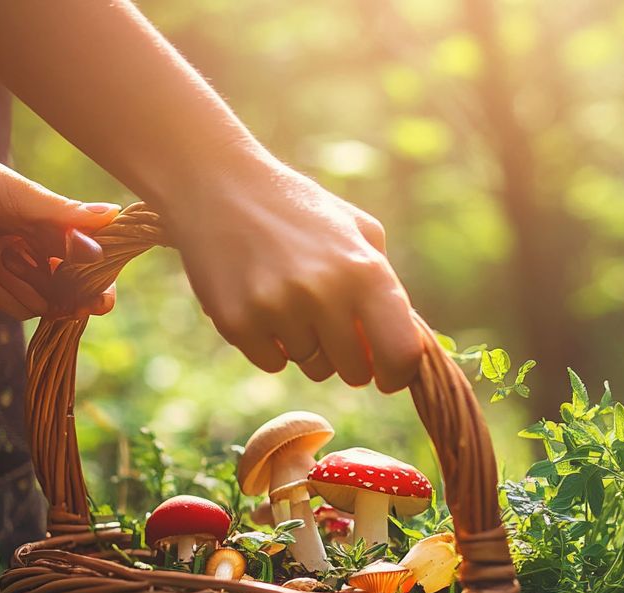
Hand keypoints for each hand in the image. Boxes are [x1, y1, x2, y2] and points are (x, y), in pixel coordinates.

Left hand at [0, 163, 119, 319]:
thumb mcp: (21, 194)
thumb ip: (64, 212)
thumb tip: (114, 215)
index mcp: (51, 226)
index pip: (92, 258)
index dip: (101, 281)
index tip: (101, 299)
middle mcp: (39, 251)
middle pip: (73, 289)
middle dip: (73, 294)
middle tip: (82, 304)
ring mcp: (18, 272)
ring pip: (45, 303)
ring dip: (30, 288)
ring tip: (5, 257)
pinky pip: (18, 307)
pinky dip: (10, 295)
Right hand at [163, 158, 422, 392]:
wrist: (218, 186)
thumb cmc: (302, 212)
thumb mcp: (361, 233)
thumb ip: (388, 290)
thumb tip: (405, 351)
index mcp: (365, 270)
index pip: (400, 353)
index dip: (398, 372)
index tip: (388, 376)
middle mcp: (324, 293)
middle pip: (355, 371)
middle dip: (350, 359)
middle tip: (333, 328)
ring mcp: (278, 310)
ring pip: (314, 368)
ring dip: (310, 347)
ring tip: (292, 300)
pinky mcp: (238, 323)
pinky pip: (273, 363)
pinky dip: (272, 344)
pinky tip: (263, 303)